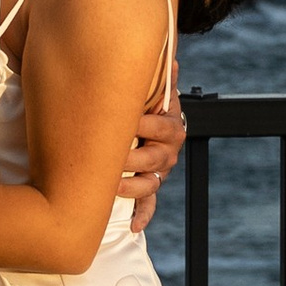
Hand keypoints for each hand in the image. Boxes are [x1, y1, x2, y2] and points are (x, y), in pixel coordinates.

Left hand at [123, 85, 183, 233]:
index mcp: (169, 122)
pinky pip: (149, 203)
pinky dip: (143, 215)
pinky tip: (133, 227)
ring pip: (151, 182)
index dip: (144, 125)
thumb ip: (159, 75)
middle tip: (113, 157)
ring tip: (113, 186)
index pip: (161, 126)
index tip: (128, 121)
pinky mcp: (149, 184)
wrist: (149, 115)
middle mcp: (167, 148)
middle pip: (157, 158)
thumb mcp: (152, 86)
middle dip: (134, 158)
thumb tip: (172, 57)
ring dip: (133, 186)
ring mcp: (159, 169)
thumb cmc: (145, 99)